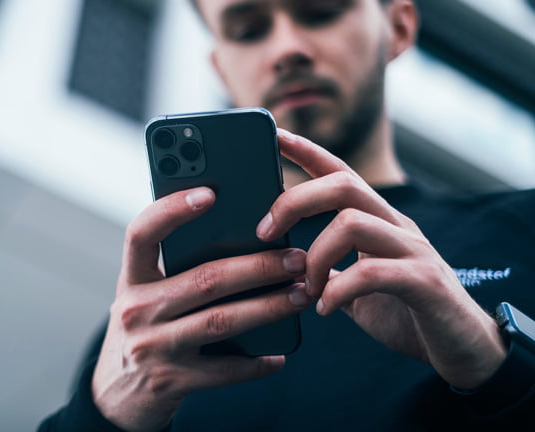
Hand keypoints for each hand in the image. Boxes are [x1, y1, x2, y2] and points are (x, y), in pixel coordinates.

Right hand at [92, 187, 310, 431]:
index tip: (209, 192)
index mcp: (131, 279)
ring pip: (221, 320)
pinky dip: (255, 363)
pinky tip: (278, 354)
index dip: (171, 210)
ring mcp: (153, 347)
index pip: (141, 233)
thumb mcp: (145, 295)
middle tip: (296, 258)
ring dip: (268, 306)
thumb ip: (174, 270)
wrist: (116, 396)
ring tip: (300, 294)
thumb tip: (242, 239)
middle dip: (258, 266)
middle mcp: (136, 310)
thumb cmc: (143, 330)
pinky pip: (224, 370)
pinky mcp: (171, 381)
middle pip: (204, 278)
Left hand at [257, 129, 506, 389]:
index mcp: (379, 223)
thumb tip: (288, 265)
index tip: (275, 135)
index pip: (341, 173)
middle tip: (263, 232)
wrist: (465, 351)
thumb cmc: (408, 316)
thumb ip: (330, 272)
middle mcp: (397, 227)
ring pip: (352, 223)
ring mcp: (414, 251)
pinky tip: (325, 309)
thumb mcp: (357, 289)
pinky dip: (338, 291)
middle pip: (343, 185)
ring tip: (305, 289)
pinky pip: (372, 272)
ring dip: (315, 257)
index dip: (308, 152)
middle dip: (294, 201)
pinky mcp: (425, 282)